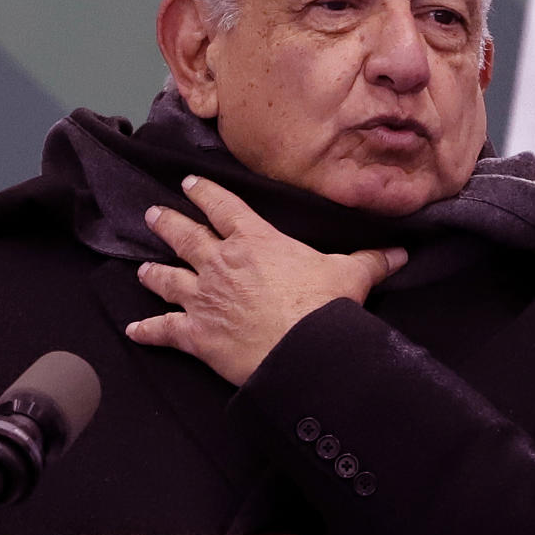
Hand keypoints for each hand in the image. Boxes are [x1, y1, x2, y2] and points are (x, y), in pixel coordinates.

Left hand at [126, 175, 405, 384]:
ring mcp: (203, 298)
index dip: (204, 192)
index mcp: (254, 241)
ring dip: (153, 274)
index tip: (189, 183)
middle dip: (167, 224)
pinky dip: (147, 331)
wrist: (301, 351)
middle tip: (152, 215)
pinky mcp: (195, 334)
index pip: (222, 207)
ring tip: (141, 270)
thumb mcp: (350, 276)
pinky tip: (134, 331)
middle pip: (185, 237)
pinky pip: (164, 330)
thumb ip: (370, 261)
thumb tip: (401, 252)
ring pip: (167, 279)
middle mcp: (220, 263)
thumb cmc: (322, 308)